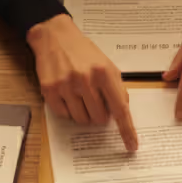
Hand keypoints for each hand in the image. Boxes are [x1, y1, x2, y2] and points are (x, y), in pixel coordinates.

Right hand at [28, 14, 137, 150]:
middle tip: (94, 99)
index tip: (131, 145)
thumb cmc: (83, 51)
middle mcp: (85, 80)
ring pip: (81, 120)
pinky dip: (68, 110)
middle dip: (99, 114)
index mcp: (104, 73)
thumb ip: (117, 87)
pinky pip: (64, 115)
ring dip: (83, 113)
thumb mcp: (107, 64)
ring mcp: (66, 86)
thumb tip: (121, 111)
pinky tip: (67, 94)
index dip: (127, 130)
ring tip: (79, 94)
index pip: (119, 109)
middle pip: (99, 119)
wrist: (55, 37)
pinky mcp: (49, 90)